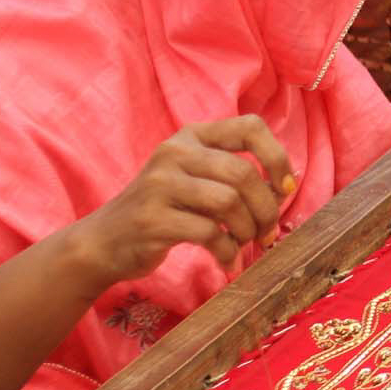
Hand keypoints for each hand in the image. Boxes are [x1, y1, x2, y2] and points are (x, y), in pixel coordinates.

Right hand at [62, 116, 295, 293]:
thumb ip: (233, 175)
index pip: (250, 127)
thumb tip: (285, 187)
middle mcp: (175, 152)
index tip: (286, 187)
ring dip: (247, 230)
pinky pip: (209, 233)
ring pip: (228, 202)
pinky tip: (228, 262)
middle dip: (266, 208)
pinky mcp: (152, 219)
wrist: (104, 242)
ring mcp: (160, 184)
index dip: (277, 156)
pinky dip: (228, 252)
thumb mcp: (195, 178)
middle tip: (268, 232)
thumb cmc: (164, 210)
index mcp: (192, 136)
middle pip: (243, 173)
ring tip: (244, 246)